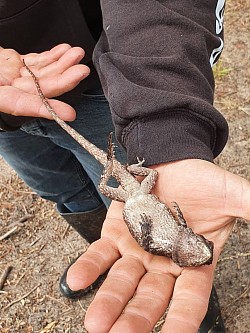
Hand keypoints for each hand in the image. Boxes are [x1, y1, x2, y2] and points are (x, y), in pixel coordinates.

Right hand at [0, 44, 89, 119]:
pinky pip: (38, 61)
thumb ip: (3, 91)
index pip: (27, 106)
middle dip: (65, 80)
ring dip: (63, 63)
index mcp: (3, 98)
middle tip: (82, 71)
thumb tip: (21, 93)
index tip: (70, 113)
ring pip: (45, 72)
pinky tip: (64, 50)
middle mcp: (12, 90)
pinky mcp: (16, 64)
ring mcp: (16, 76)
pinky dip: (52, 56)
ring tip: (77, 53)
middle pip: (44, 87)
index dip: (50, 109)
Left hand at [67, 159, 249, 332]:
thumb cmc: (202, 179)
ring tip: (96, 323)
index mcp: (193, 260)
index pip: (190, 298)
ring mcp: (137, 249)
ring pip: (122, 281)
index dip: (184, 320)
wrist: (171, 159)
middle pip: (151, 297)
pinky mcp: (115, 234)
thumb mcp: (232, 196)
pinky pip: (100, 255)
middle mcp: (163, 262)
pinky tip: (76, 282)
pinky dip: (88, 268)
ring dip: (109, 301)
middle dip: (137, 319)